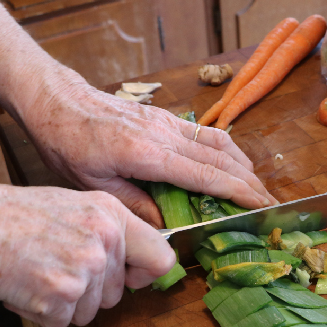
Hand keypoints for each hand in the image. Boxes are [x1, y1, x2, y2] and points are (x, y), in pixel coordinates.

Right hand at [0, 184, 174, 326]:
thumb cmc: (19, 216)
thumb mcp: (78, 206)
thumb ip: (113, 231)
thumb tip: (140, 262)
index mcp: (113, 215)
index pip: (162, 258)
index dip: (148, 274)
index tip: (132, 277)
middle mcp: (105, 241)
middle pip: (118, 293)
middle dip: (91, 290)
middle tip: (61, 266)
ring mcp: (84, 269)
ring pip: (91, 311)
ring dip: (67, 302)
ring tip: (43, 272)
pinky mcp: (61, 296)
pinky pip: (65, 321)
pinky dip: (46, 313)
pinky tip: (31, 286)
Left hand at [20, 75, 276, 227]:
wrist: (57, 101)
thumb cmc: (68, 145)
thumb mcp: (93, 184)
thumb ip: (134, 204)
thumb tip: (165, 225)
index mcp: (147, 155)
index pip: (206, 175)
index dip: (239, 191)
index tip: (261, 205)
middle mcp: (164, 134)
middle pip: (221, 157)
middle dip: (250, 181)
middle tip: (269, 202)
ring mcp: (166, 122)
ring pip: (218, 140)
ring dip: (242, 164)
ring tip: (256, 186)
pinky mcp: (163, 117)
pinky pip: (205, 132)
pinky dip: (226, 149)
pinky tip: (230, 162)